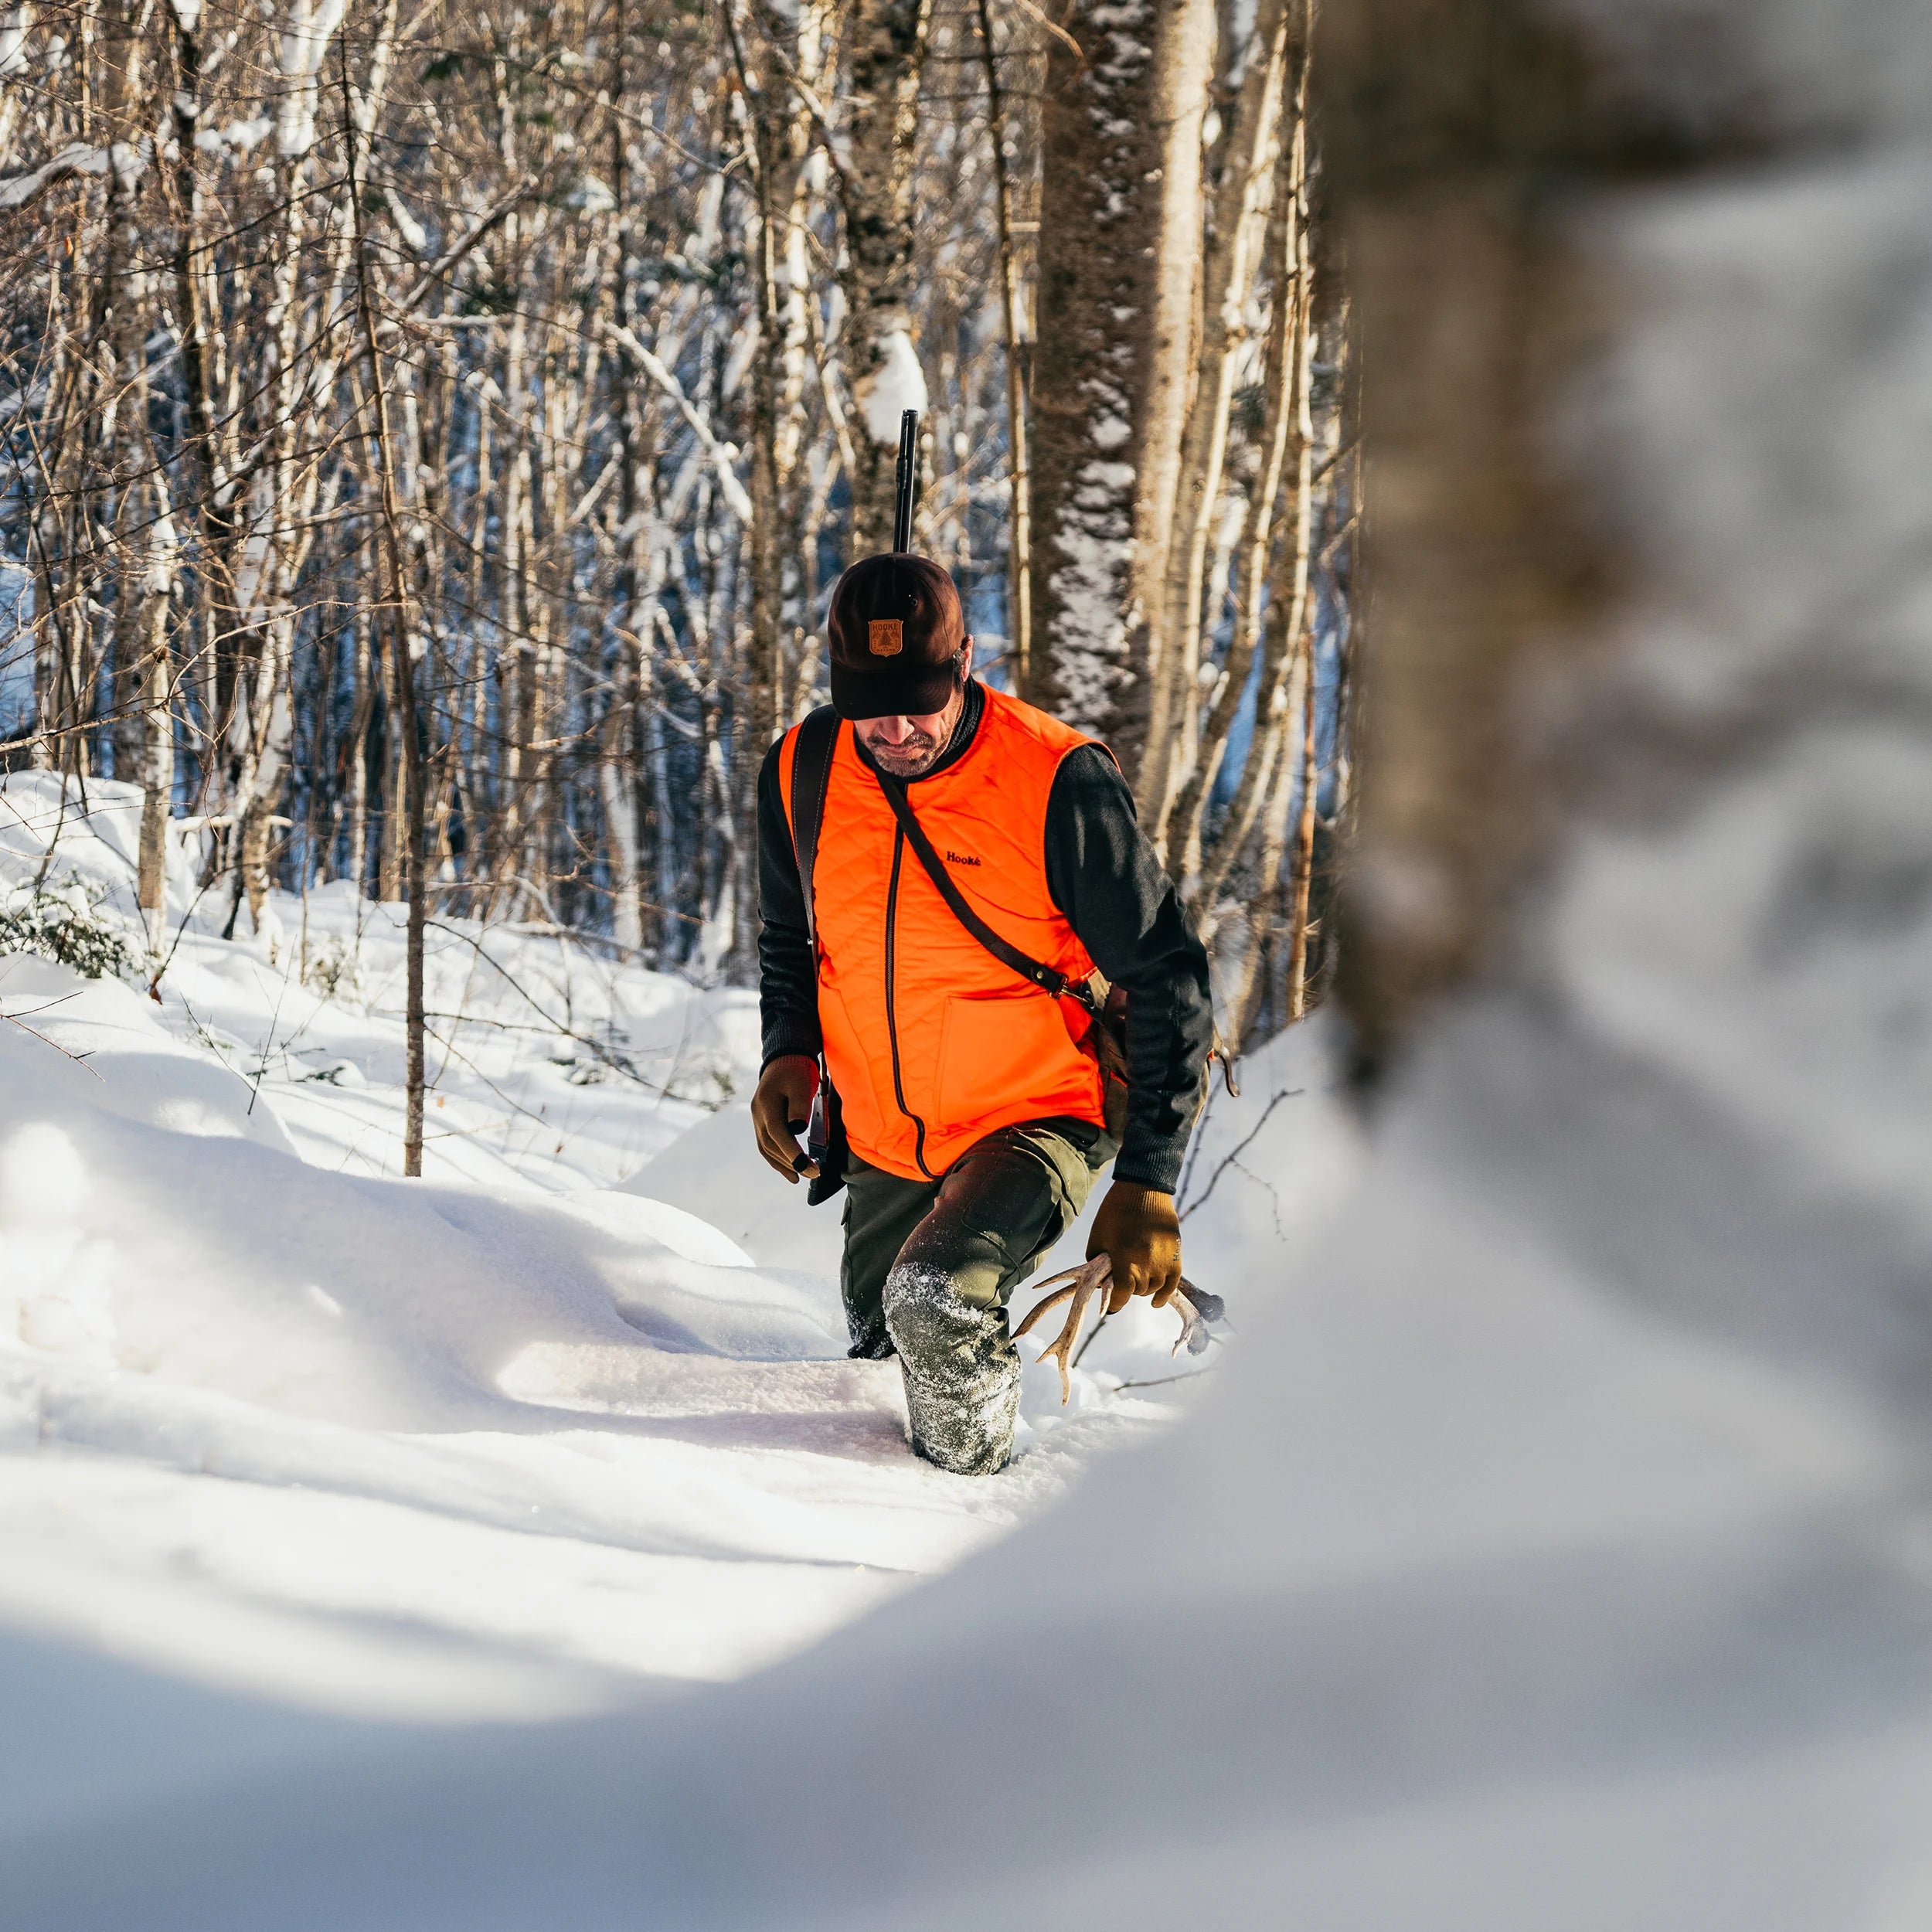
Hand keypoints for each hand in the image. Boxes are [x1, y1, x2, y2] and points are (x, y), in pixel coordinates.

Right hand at [752, 1054, 819, 1182]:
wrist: (784, 1058)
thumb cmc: (796, 1070)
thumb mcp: (801, 1083)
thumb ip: (799, 1105)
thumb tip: (798, 1129)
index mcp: (767, 1104)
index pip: (778, 1134)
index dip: (791, 1152)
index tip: (806, 1167)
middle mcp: (758, 1114)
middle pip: (771, 1145)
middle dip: (791, 1162)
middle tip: (813, 1173)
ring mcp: (757, 1118)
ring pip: (766, 1148)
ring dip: (782, 1164)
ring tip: (799, 1177)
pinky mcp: (762, 1121)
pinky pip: (766, 1144)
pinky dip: (777, 1158)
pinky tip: (788, 1168)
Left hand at [1087, 1180, 1182, 1311]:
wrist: (1143, 1188)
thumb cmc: (1114, 1211)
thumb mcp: (1097, 1237)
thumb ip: (1097, 1264)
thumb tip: (1100, 1283)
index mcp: (1124, 1259)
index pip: (1122, 1295)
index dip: (1114, 1303)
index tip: (1110, 1306)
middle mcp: (1146, 1264)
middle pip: (1137, 1291)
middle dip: (1127, 1289)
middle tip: (1120, 1280)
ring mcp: (1163, 1260)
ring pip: (1153, 1289)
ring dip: (1142, 1288)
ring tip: (1135, 1279)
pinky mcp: (1175, 1255)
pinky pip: (1172, 1284)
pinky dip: (1164, 1295)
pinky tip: (1156, 1302)